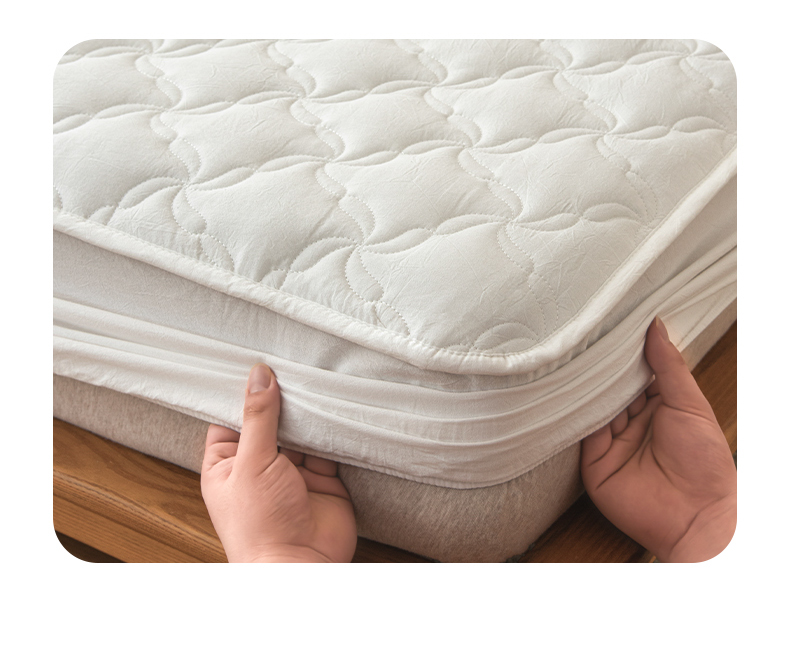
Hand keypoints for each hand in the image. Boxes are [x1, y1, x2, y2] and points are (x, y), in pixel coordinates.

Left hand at [201, 364, 356, 561]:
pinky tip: (334, 409)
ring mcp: (291, 473)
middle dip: (281, 399)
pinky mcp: (322, 479)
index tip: (257, 362)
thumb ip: (259, 418)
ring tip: (315, 381)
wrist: (299, 566)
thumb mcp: (252, 462)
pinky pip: (327, 447)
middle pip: (269, 421)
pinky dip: (331, 431)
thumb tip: (259, 376)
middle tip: (292, 365)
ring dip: (308, 414)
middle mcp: (258, 465)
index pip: (230, 418)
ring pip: (300, 432)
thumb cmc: (259, 525)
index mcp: (226, 463)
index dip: (243, 393)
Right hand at [581, 318, 735, 561]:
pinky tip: (571, 392)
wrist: (696, 516)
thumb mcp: (691, 405)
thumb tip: (656, 327)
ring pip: (593, 406)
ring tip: (574, 359)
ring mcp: (612, 442)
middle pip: (611, 389)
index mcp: (660, 408)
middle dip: (601, 368)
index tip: (612, 326)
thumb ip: (670, 367)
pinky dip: (576, 413)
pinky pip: (580, 431)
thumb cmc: (706, 463)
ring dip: (586, 388)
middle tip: (587, 337)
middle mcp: (634, 423)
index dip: (626, 353)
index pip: (636, 373)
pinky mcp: (593, 461)